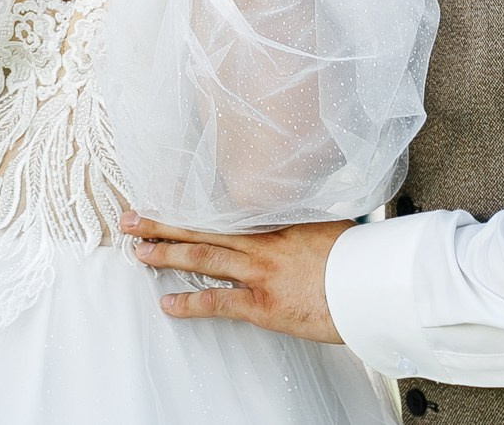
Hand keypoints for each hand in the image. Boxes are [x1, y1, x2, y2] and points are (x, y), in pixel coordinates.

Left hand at [122, 212, 351, 342]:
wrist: (370, 284)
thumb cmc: (357, 257)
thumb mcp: (329, 225)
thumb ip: (303, 219)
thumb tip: (295, 213)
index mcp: (276, 221)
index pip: (222, 210)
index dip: (192, 205)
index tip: (166, 198)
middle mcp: (261, 242)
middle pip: (202, 226)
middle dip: (164, 223)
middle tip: (133, 219)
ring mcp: (259, 272)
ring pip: (202, 256)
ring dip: (166, 253)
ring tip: (138, 250)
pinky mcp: (263, 304)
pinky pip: (219, 302)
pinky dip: (190, 303)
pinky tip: (168, 303)